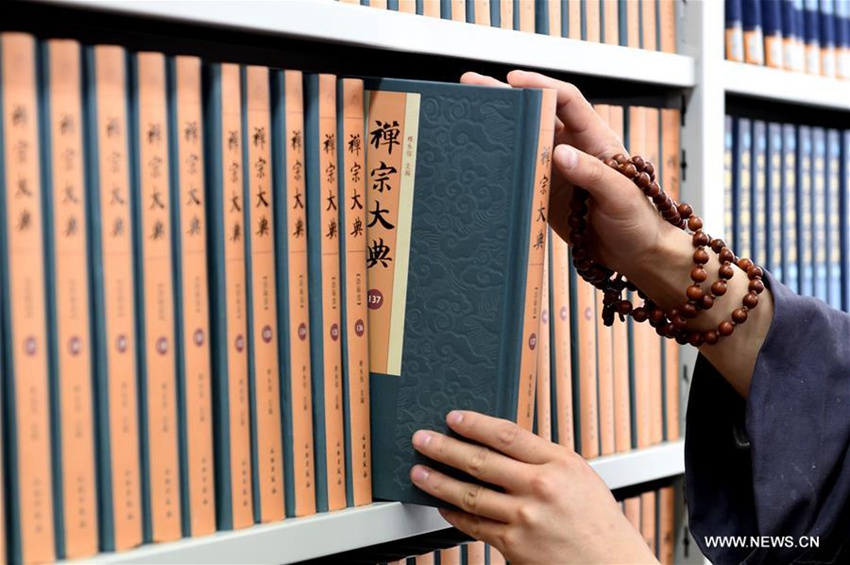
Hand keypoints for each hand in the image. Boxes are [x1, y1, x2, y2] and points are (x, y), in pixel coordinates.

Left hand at [410, 411, 656, 563]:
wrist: (610, 563)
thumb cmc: (594, 518)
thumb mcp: (576, 473)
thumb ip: (540, 456)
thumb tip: (497, 442)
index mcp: (557, 462)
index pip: (506, 435)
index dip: (475, 424)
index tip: (453, 418)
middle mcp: (539, 487)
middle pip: (480, 461)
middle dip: (444, 448)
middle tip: (421, 439)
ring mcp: (524, 517)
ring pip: (469, 494)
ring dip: (438, 482)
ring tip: (420, 472)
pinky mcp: (514, 544)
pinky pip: (474, 525)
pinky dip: (454, 514)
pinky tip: (442, 506)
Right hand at [461, 70, 683, 285]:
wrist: (635, 254)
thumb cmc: (639, 221)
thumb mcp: (621, 195)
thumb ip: (592, 174)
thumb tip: (560, 154)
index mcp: (596, 139)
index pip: (567, 101)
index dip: (541, 86)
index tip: (514, 81)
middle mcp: (574, 149)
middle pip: (537, 116)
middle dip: (507, 98)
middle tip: (473, 84)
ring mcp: (557, 171)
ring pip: (525, 142)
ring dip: (500, 130)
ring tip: (469, 114)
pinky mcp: (546, 193)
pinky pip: (521, 174)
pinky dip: (501, 164)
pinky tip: (479, 157)